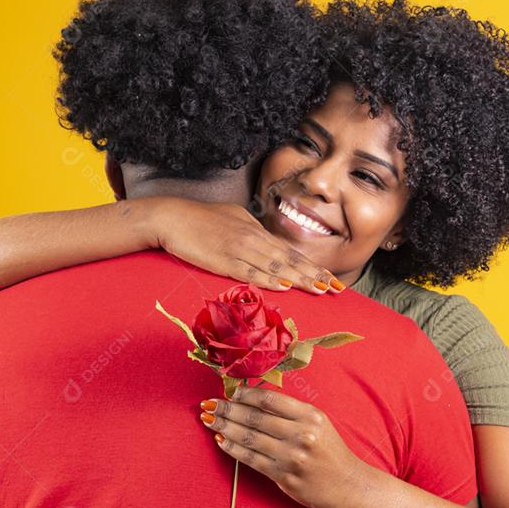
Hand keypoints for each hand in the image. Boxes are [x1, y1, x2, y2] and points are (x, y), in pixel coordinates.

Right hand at [146, 198, 342, 293]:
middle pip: (290, 259)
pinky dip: (268, 279)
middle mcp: (252, 238)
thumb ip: (250, 233)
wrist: (171, 217)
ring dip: (300, 279)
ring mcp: (239, 248)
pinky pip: (250, 271)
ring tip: (320, 290)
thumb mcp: (231, 220)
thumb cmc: (198, 219)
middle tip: (337, 289)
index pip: (290, 251)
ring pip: (276, 266)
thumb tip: (266, 246)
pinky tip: (284, 286)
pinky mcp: (223, 259)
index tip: (331, 278)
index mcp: (255, 230)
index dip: (312, 266)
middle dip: (316, 274)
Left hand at [198, 386, 369, 507]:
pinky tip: (221, 441)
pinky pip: (250, 459)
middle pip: (254, 417)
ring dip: (224, 427)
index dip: (245, 394)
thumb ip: (289, 411)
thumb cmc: (329, 449)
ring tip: (209, 420)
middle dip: (227, 409)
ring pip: (249, 438)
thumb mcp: (317, 421)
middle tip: (209, 404)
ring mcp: (291, 457)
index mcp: (310, 415)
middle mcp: (301, 434)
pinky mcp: (283, 477)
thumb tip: (250, 399)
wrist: (349, 485)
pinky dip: (233, 448)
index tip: (231, 393)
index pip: (269, 399)